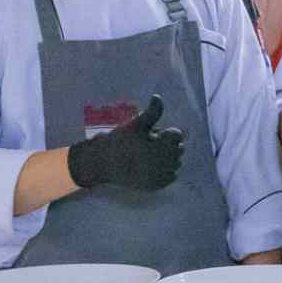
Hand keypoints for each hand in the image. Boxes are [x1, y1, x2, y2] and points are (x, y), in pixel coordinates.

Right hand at [67, 95, 185, 191]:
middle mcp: (162, 162)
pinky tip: (151, 167)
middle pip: (179, 149)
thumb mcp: (136, 125)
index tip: (151, 135)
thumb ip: (152, 112)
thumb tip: (158, 97)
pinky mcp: (156, 186)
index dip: (166, 133)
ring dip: (167, 158)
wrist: (102, 163)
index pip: (177, 135)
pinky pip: (172, 177)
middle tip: (148, 145)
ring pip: (176, 163)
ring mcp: (159, 176)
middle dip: (167, 145)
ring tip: (148, 156)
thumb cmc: (119, 140)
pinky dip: (165, 171)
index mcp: (159, 145)